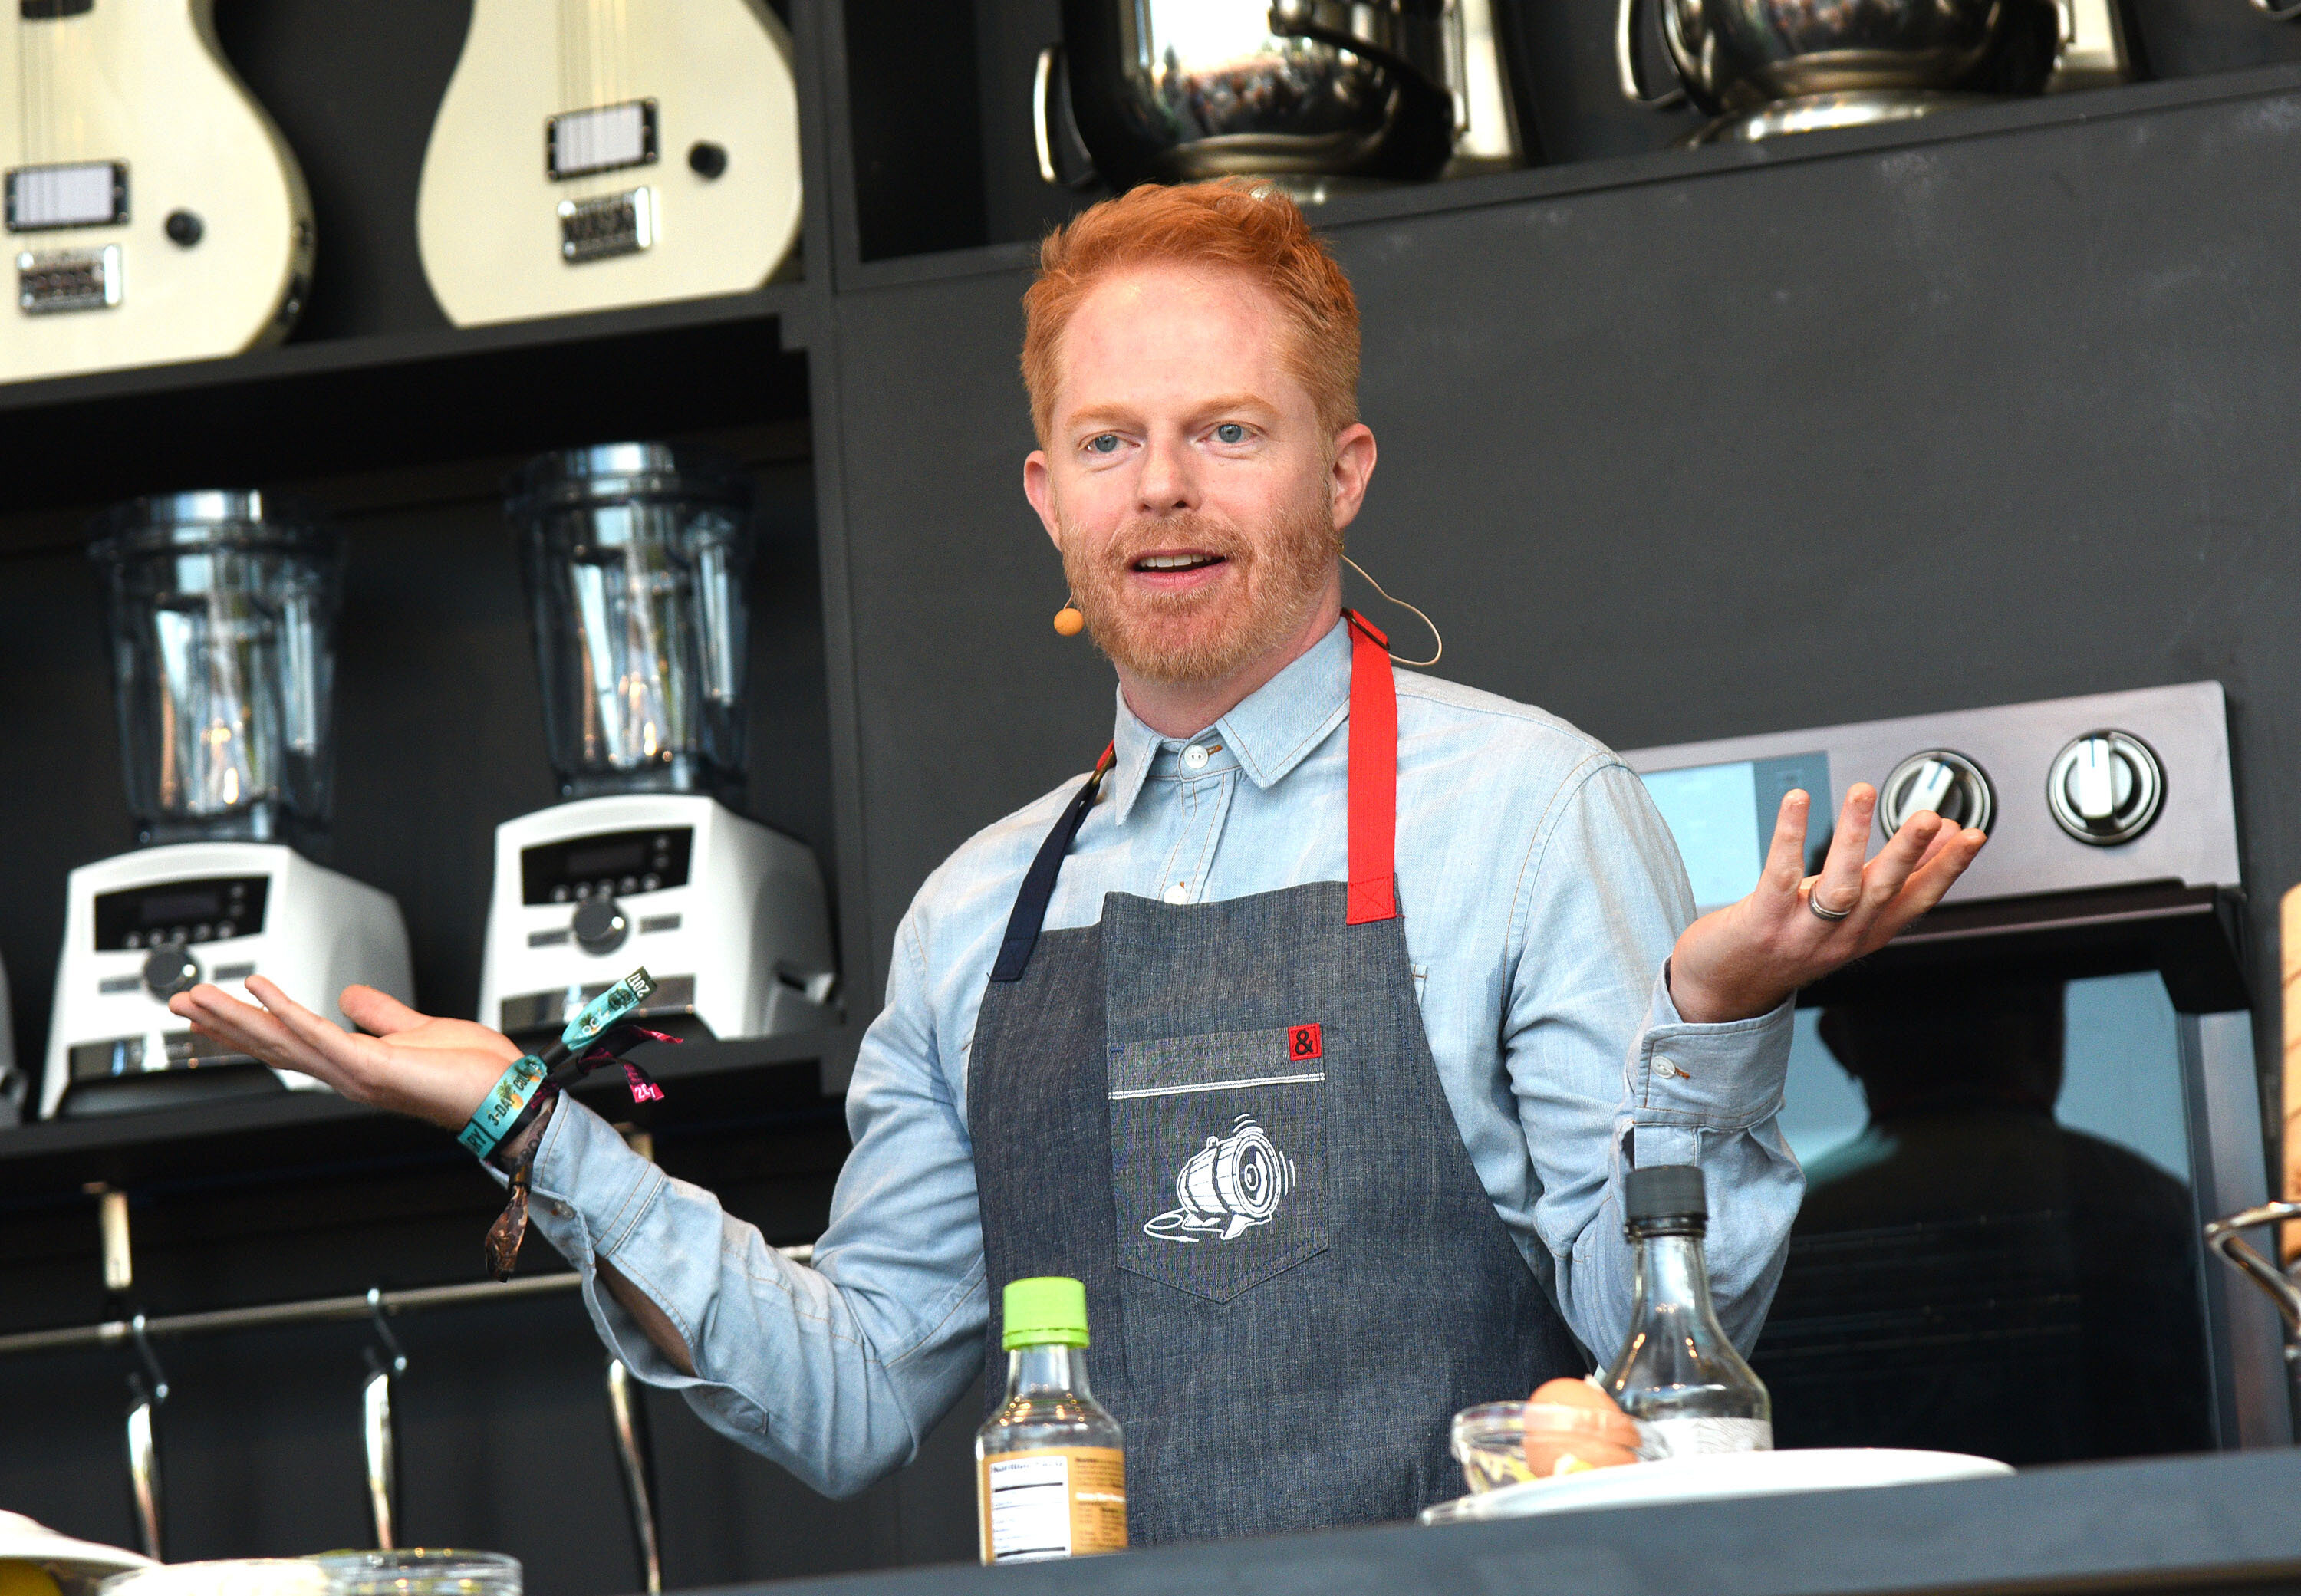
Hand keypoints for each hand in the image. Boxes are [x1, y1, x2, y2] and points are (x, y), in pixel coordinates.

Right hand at [168, 976, 523, 1131]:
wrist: (505, 1094)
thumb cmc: (471, 1070)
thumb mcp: (416, 1029)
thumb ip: (381, 1013)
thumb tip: (350, 995)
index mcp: (352, 1062)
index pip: (286, 1041)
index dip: (245, 1027)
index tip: (209, 1011)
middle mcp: (345, 1072)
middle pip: (269, 1044)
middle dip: (222, 1023)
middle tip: (180, 1002)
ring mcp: (354, 1072)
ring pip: (281, 1039)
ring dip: (236, 1015)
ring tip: (199, 994)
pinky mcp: (371, 1066)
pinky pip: (321, 1034)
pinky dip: (288, 1010)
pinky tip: (260, 991)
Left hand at [1667, 783, 1985, 1023]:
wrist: (1724, 990)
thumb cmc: (1785, 940)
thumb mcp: (1845, 915)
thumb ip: (1887, 876)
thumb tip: (1937, 833)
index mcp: (1866, 934)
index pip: (1917, 900)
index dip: (1947, 869)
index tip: (1972, 835)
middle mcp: (1841, 937)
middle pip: (1883, 892)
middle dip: (1911, 853)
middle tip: (1930, 817)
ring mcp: (1802, 933)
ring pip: (1838, 885)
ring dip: (1854, 838)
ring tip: (1863, 793)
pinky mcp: (1762, 922)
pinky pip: (1780, 875)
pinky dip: (1791, 835)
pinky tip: (1798, 801)